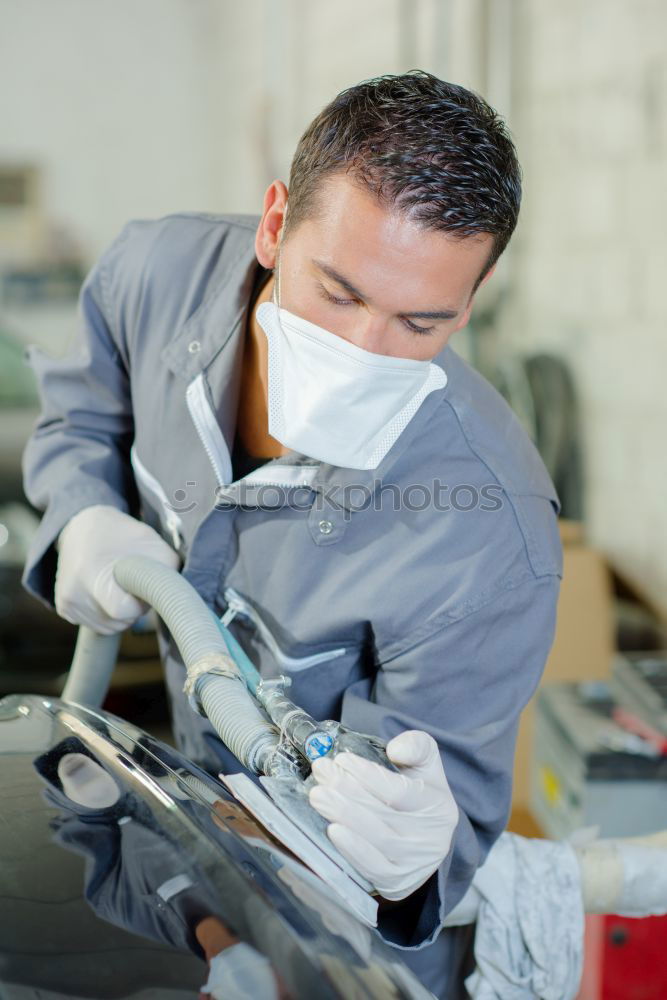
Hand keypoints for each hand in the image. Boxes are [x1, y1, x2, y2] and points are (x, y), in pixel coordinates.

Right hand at [55, 504, 179, 634]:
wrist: (80, 526)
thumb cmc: (120, 533)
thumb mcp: (149, 540)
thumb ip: (167, 567)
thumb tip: (180, 594)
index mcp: (91, 574)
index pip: (122, 611)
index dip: (138, 604)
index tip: (141, 588)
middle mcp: (74, 594)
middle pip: (118, 623)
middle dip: (133, 609)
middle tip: (133, 584)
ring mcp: (66, 603)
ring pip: (108, 627)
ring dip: (121, 613)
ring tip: (119, 586)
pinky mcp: (64, 608)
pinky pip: (96, 624)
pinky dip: (107, 613)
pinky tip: (106, 591)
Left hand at [309, 730, 458, 900]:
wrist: (424, 842)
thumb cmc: (418, 796)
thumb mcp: (426, 766)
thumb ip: (416, 746)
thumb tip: (396, 749)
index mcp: (438, 806)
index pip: (400, 791)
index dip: (369, 775)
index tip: (342, 759)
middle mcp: (430, 838)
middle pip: (383, 814)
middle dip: (346, 790)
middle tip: (321, 772)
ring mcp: (414, 864)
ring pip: (376, 839)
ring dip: (343, 815)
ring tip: (318, 795)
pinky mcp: (396, 882)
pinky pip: (372, 867)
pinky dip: (352, 848)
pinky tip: (333, 830)